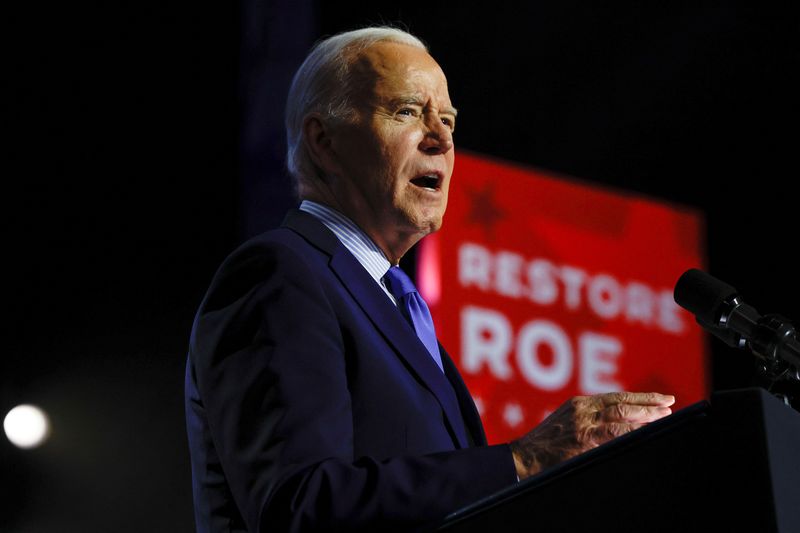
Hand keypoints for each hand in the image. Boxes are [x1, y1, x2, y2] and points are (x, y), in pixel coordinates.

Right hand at [509, 392, 674, 479]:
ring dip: (644, 417)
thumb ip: (587, 417)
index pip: (616, 397)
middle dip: (648, 405)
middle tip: (669, 405)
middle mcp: (582, 410)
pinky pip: (612, 437)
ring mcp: (582, 426)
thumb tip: (619, 420)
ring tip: (663, 418)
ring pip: (620, 418)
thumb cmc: (545, 444)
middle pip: (622, 404)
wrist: (522, 457)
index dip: (641, 398)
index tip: (661, 400)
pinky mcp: (581, 442)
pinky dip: (630, 434)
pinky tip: (645, 434)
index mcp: (579, 403)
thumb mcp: (565, 422)